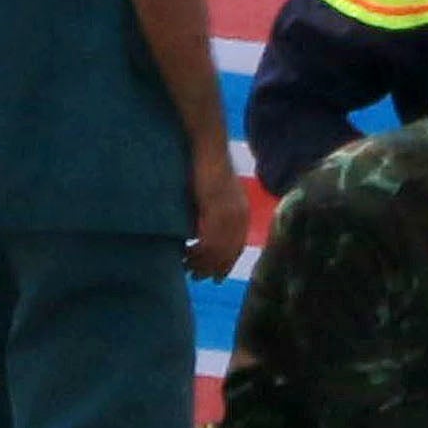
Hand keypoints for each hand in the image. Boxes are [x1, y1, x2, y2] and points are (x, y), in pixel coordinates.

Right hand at [186, 152, 260, 279]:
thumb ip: (213, 216)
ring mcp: (229, 213)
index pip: (237, 246)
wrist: (208, 149)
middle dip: (213, 267)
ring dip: (202, 261)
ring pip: (217, 248)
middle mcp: (239, 215)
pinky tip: (185, 254)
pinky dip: (197, 249)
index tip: (217, 277)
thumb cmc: (207, 170)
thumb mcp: (216, 197)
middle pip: (228, 251)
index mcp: (242, 213)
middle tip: (198, 279)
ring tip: (187, 269)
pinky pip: (208, 238)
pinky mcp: (215, 209)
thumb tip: (202, 236)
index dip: (227, 263)